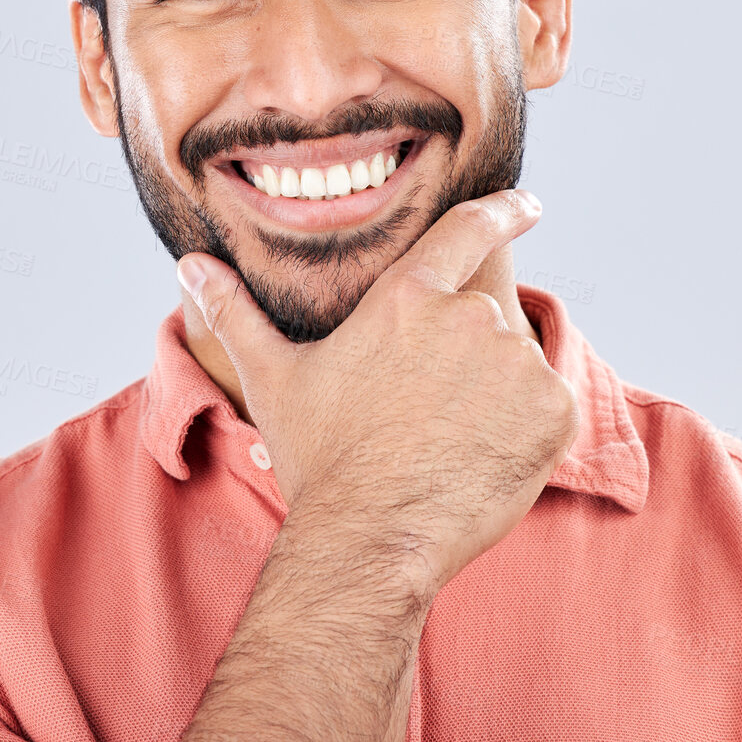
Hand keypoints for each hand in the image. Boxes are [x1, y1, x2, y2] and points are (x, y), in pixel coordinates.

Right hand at [176, 188, 580, 598]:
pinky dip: (528, 431)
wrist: (371, 539)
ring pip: (517, 368)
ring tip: (449, 444)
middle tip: (433, 412)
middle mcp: (468, 316)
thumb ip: (236, 313)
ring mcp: (515, 362)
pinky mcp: (552, 410)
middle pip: (486, 321)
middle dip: (468, 359)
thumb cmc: (320, 459)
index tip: (529, 202)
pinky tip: (485, 460)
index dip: (504, 209)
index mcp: (407, 296)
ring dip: (497, 395)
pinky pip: (549, 408)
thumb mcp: (274, 379)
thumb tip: (189, 264)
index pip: (467, 229)